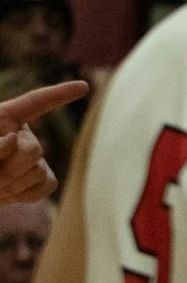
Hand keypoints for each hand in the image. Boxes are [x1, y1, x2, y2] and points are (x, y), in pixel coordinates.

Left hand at [0, 79, 86, 204]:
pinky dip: (26, 195)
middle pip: (33, 149)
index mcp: (4, 118)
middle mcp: (22, 135)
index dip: (59, 94)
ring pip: (38, 171)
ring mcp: (35, 158)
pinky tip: (9, 194)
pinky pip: (46, 186)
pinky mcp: (41, 179)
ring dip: (10, 184)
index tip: (83, 87)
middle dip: (10, 168)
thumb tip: (14, 139)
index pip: (36, 102)